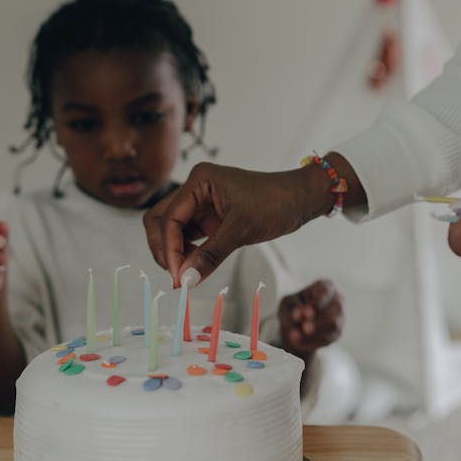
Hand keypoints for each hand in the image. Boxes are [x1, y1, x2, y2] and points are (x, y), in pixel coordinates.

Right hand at [144, 161, 341, 286]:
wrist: (300, 199)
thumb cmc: (275, 203)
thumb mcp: (241, 230)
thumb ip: (209, 255)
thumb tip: (185, 280)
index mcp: (199, 180)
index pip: (169, 217)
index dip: (169, 249)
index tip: (178, 277)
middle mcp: (194, 188)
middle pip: (160, 220)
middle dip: (164, 249)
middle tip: (178, 277)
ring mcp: (200, 202)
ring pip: (170, 229)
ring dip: (174, 253)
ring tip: (188, 274)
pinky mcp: (208, 216)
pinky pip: (187, 235)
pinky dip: (186, 252)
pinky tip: (195, 267)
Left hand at [278, 280, 342, 356]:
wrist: (294, 326)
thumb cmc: (293, 308)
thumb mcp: (288, 304)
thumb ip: (295, 308)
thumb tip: (302, 316)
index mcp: (325, 286)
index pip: (325, 290)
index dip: (317, 302)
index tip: (306, 313)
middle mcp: (337, 300)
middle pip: (335, 308)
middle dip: (320, 320)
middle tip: (305, 328)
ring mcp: (339, 317)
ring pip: (334, 326)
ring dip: (316, 333)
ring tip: (295, 336)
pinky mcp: (336, 334)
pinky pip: (327, 340)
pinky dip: (311, 342)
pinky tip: (298, 342)